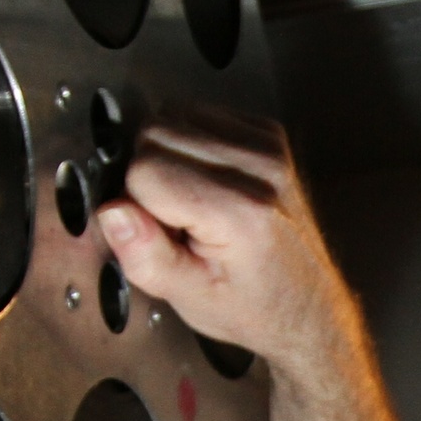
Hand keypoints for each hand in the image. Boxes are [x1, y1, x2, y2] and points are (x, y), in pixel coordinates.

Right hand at [96, 110, 362, 375]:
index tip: (161, 231)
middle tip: (174, 218)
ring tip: (192, 201)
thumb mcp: (190, 297)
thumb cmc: (256, 305)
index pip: (145, 170)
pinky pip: (201, 114)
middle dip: (148, 173)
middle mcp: (259, 170)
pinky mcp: (271, 135)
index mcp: (239, 212)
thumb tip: (113, 212)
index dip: (137, 202)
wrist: (308, 306)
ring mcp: (269, 147)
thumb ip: (144, 256)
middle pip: (156, 133)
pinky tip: (208, 182)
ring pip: (174, 116)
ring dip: (168, 153)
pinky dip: (192, 142)